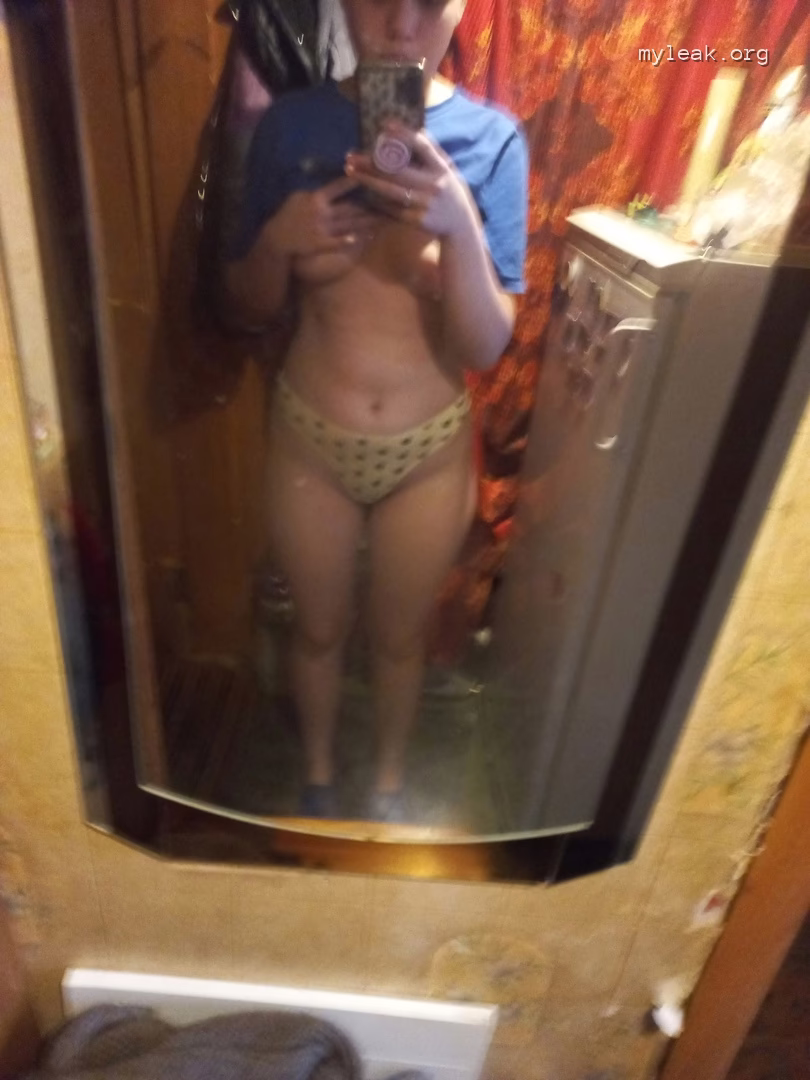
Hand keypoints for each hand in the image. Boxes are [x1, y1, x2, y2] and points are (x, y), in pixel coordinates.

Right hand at [264, 176, 378, 257]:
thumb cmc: (287, 215)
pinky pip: (336, 242)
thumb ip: (314, 193)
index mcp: (316, 199)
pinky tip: (360, 239)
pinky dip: (347, 240)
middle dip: (369, 207)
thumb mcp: (297, 197)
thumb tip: (329, 186)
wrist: (277, 237)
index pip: (337, 187)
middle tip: (387, 204)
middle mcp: (322, 212)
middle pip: (350, 208)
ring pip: (348, 225)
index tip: (369, 177)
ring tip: (381, 221)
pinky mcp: (320, 243)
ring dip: (365, 224)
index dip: (353, 182)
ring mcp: (322, 229)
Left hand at [345, 123, 478, 239]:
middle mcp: (434, 185)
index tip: (385, 125)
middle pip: (398, 170)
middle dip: (372, 162)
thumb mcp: (451, 172)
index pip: (422, 146)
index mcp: (441, 170)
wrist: (461, 229)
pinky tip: (363, 193)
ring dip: (368, 180)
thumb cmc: (452, 196)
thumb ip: (435, 153)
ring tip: (350, 171)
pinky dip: (377, 201)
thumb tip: (419, 130)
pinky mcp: (417, 221)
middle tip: (351, 155)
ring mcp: (424, 204)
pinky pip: (392, 209)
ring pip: (390, 189)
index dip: (404, 134)